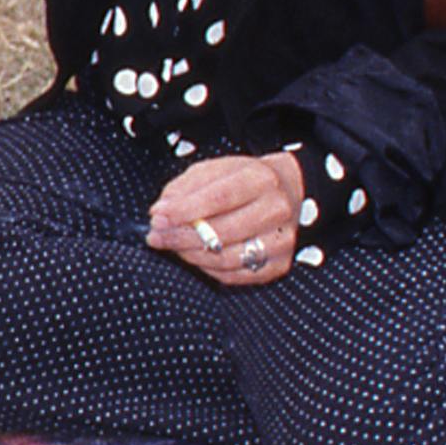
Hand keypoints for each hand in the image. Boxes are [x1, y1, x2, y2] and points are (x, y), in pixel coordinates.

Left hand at [146, 152, 305, 287]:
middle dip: (180, 236)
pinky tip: (195, 256)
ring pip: (226, 258)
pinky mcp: (279, 265)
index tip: (158, 217)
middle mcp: (276, 211)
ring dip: (191, 254)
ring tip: (172, 245)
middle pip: (221, 232)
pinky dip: (209, 268)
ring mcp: (280, 241)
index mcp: (260, 179)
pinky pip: (236, 275)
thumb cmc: (246, 180)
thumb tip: (161, 211)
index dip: (183, 211)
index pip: (217, 198)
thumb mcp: (216, 169)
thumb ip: (186, 187)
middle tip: (156, 236)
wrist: (289, 191)